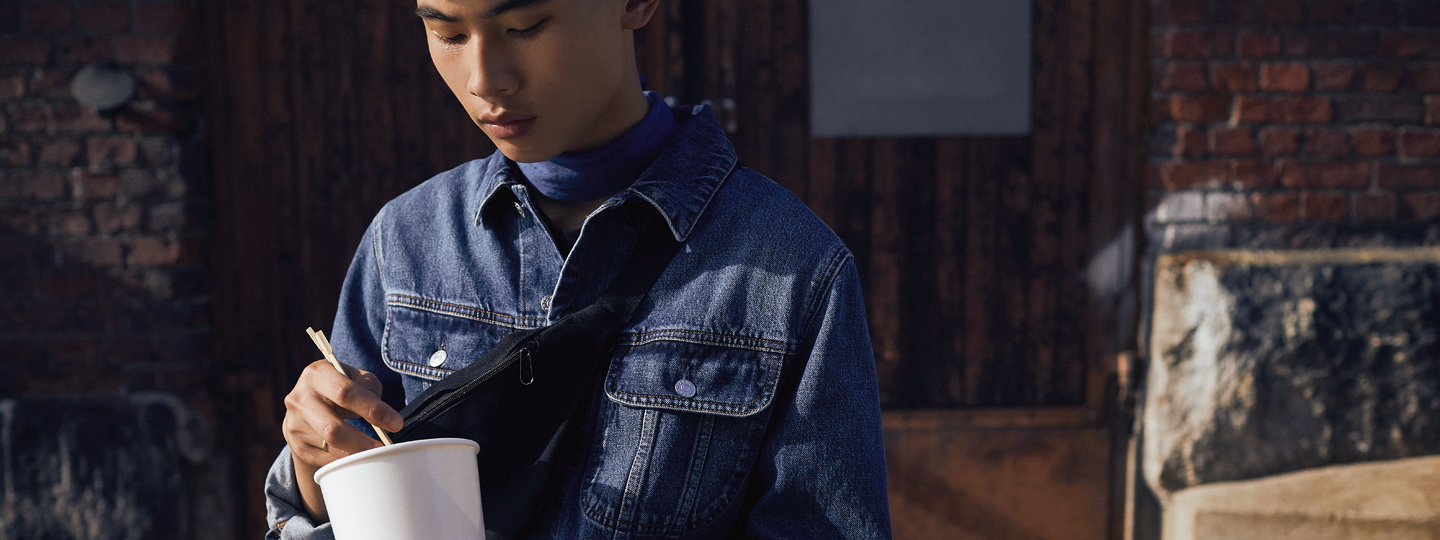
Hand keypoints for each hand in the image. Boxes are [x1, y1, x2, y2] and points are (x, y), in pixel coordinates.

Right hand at [282, 359, 403, 518]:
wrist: (308, 403)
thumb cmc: (341, 387)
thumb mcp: (356, 378)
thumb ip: (370, 390)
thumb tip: (385, 418)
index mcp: (317, 374)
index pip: (345, 392)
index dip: (372, 409)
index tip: (396, 424)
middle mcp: (299, 398)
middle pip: (332, 428)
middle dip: (362, 442)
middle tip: (384, 449)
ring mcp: (295, 424)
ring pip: (329, 446)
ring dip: (356, 454)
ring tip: (377, 456)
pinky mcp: (297, 445)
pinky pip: (325, 458)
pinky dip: (346, 461)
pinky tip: (359, 458)